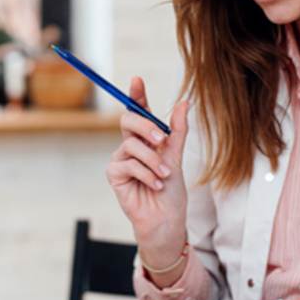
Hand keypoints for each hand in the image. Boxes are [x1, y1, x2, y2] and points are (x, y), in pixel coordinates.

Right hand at [105, 77, 190, 272]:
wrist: (166, 220)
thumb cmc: (171, 192)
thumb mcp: (177, 158)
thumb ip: (178, 131)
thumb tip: (184, 103)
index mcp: (147, 139)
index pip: (139, 112)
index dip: (136, 95)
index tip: (137, 80)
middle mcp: (132, 146)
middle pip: (129, 121)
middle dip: (146, 127)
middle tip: (162, 139)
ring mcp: (122, 159)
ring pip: (131, 145)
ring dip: (152, 161)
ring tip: (164, 176)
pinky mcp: (115, 175)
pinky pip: (128, 164)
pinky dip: (146, 174)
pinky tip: (155, 185)